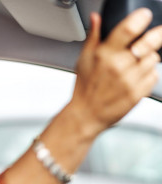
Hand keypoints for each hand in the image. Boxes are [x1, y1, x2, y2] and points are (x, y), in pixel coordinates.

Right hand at [72, 8, 161, 133]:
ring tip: (135, 63)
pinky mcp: (138, 93)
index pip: (128, 29)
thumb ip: (93, 37)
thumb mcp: (83, 59)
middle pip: (150, 42)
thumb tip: (96, 18)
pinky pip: (154, 76)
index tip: (144, 15)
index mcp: (104, 55)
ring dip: (148, 58)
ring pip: (154, 59)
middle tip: (155, 34)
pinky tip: (136, 77)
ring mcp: (130, 80)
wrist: (86, 114)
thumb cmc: (84, 88)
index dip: (140, 18)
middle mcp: (118, 66)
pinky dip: (149, 74)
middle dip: (156, 35)